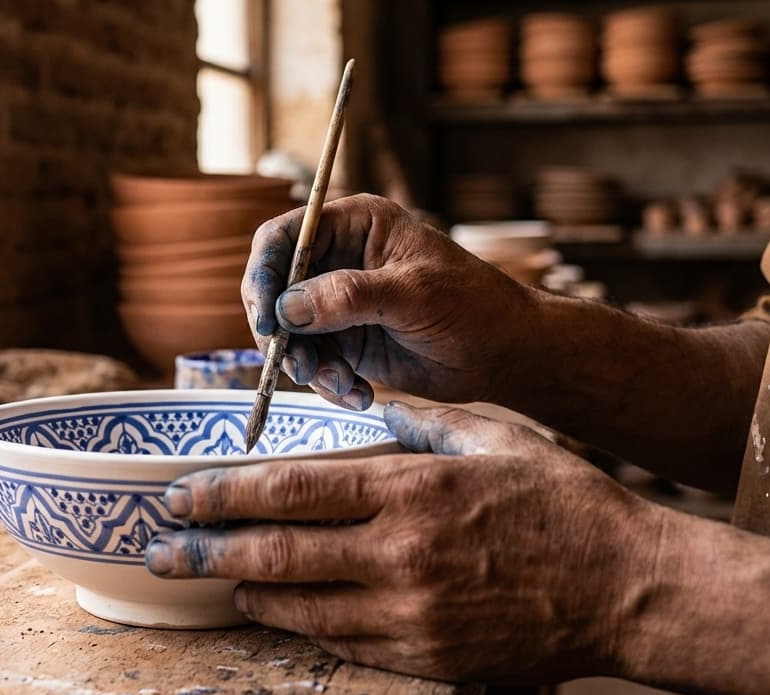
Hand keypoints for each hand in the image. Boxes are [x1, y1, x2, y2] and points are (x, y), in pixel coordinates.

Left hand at [144, 403, 660, 682]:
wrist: (630, 590)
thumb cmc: (567, 504)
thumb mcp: (496, 435)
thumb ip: (421, 419)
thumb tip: (367, 401)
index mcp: (411, 487)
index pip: (289, 489)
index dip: (222, 492)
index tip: (180, 492)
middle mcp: (400, 551)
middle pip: (275, 550)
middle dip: (205, 548)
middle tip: (160, 548)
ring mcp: (411, 611)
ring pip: (297, 605)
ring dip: (242, 589)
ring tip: (206, 577)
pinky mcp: (427, 657)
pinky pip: (340, 644)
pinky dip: (295, 626)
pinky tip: (270, 611)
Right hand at [242, 194, 535, 408]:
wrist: (505, 355)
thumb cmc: (474, 306)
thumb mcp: (413, 294)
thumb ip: (349, 296)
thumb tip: (287, 308)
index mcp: (355, 225)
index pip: (284, 237)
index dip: (264, 273)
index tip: (266, 316)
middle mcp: (339, 260)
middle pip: (275, 289)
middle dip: (282, 333)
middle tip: (298, 366)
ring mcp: (338, 304)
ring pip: (289, 334)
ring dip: (307, 365)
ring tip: (342, 385)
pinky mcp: (345, 342)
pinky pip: (313, 363)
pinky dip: (327, 383)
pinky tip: (358, 394)